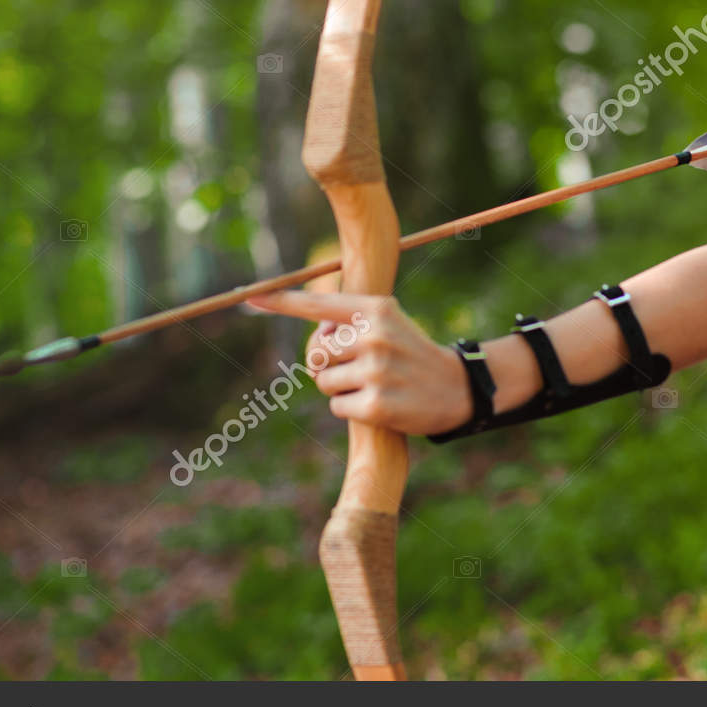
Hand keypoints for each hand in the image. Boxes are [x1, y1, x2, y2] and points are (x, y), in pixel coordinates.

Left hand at [242, 291, 472, 435]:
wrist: (456, 387)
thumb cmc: (411, 353)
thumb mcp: (388, 323)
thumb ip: (350, 321)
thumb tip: (314, 327)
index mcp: (375, 310)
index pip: (319, 304)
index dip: (281, 302)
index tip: (250, 297)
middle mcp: (374, 336)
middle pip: (316, 352)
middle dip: (327, 364)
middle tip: (357, 368)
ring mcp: (376, 371)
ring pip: (323, 382)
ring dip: (340, 389)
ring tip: (373, 384)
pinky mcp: (376, 405)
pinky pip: (337, 407)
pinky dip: (352, 409)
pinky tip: (379, 404)